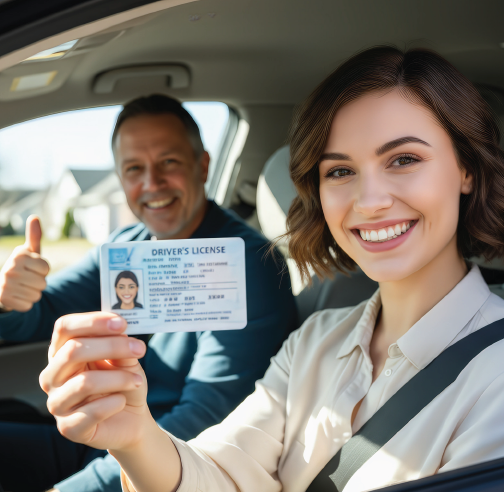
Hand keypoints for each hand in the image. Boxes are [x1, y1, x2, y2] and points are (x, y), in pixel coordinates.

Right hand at [0, 215, 49, 311]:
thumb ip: (34, 236)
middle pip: (43, 283)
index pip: (46, 268)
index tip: (33, 268)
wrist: (3, 284)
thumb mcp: (30, 251)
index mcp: (18, 255)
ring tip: (23, 287)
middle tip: (28, 279)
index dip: (43, 270)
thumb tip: (34, 217)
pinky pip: (28, 305)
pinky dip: (26, 303)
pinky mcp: (5, 299)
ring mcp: (5, 284)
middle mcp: (9, 268)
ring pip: (37, 295)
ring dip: (34, 293)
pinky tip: (18, 296)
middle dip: (39, 283)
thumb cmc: (23, 266)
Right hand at [39, 312, 150, 451]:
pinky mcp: (68, 428)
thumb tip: (120, 330)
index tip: (121, 323)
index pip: (65, 327)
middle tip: (139, 348)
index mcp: (62, 352)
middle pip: (72, 351)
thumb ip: (120, 344)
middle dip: (111, 346)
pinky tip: (121, 401)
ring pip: (84, 382)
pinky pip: (92, 412)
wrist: (132, 418)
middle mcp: (53, 376)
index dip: (92, 321)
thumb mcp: (125, 359)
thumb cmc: (124, 382)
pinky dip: (114, 403)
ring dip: (119, 378)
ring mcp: (57, 403)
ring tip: (137, 380)